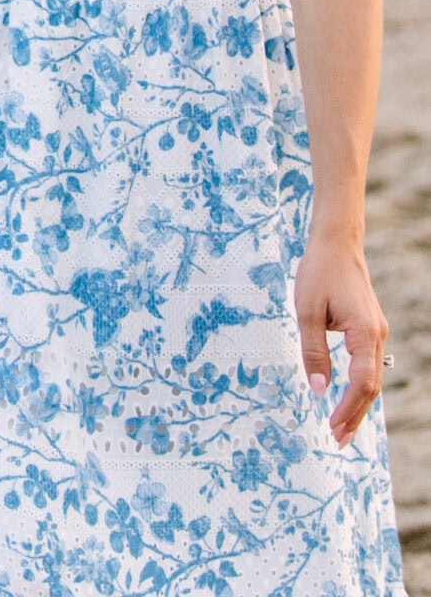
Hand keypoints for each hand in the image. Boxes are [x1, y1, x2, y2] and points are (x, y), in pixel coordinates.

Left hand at [295, 229, 387, 447]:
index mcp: (365, 333)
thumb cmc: (319, 272)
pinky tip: (347, 399)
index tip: (332, 428)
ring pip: (371, 378)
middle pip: (371, 387)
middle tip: (339, 441)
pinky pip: (368, 366)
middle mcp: (377, 336)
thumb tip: (318, 390)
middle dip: (355, 416)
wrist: (336, 243)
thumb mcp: (308, 311)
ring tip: (341, 428)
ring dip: (357, 404)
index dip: (348, 409)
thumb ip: (314, 351)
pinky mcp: (369, 329)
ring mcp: (376, 333)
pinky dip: (359, 386)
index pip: (362, 383)